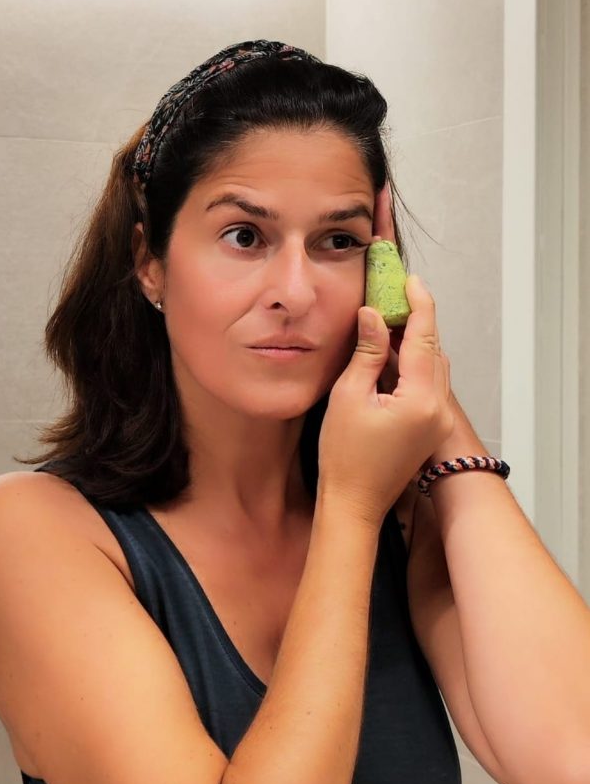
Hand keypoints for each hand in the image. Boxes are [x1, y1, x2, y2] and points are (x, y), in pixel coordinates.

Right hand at [371, 182, 456, 467]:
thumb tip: (374, 315)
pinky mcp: (430, 428)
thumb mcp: (349, 397)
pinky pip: (429, 385)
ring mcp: (437, 420)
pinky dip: (414, 365)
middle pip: (434, 349)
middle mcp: (438, 408)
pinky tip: (391, 357)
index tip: (409, 279)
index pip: (426, 337)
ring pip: (434, 367)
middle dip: (416, 320)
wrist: (354, 504)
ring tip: (388, 323)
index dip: (419, 303)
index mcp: (421, 399)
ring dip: (416, 343)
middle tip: (393, 295)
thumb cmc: (345, 458)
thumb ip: (367, 353)